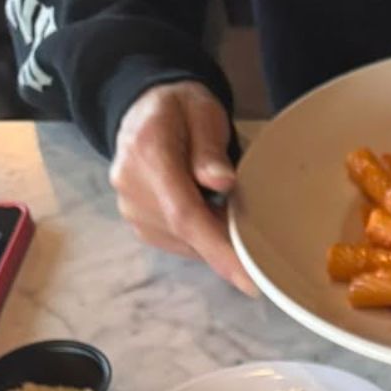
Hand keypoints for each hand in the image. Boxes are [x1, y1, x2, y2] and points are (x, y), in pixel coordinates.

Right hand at [110, 81, 255, 294]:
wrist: (145, 111)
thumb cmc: (182, 110)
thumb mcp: (203, 112)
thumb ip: (210, 147)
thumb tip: (222, 182)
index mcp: (148, 153)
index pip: (184, 213)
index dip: (218, 249)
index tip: (249, 281)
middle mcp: (132, 187)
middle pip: (188, 234)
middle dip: (228, 242)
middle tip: (258, 234)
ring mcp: (132, 211)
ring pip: (187, 243)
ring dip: (217, 237)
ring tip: (228, 207)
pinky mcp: (141, 226)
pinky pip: (182, 244)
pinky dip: (204, 237)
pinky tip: (212, 212)